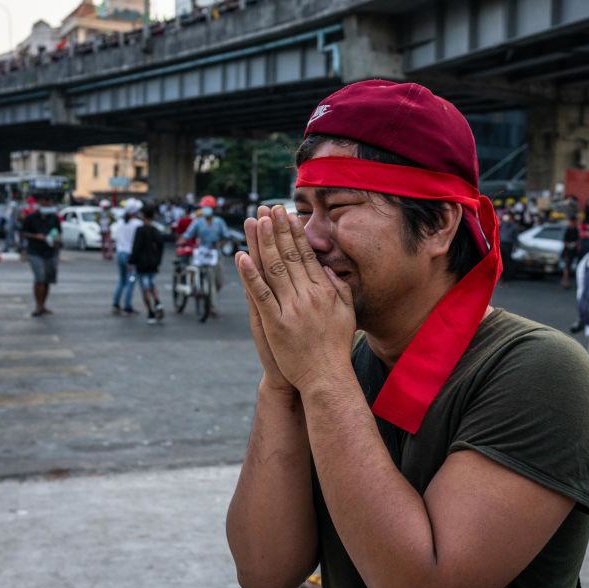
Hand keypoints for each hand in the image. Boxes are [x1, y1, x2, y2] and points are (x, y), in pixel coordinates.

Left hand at [237, 205, 355, 391]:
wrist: (326, 377)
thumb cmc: (336, 347)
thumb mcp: (347, 313)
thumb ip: (339, 289)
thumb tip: (329, 267)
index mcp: (324, 291)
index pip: (307, 255)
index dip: (295, 234)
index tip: (287, 215)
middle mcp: (308, 295)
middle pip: (289, 256)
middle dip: (277, 230)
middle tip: (268, 208)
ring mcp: (291, 309)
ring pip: (274, 269)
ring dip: (263, 243)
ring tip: (256, 221)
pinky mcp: (275, 323)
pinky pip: (260, 295)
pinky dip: (249, 276)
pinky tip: (240, 257)